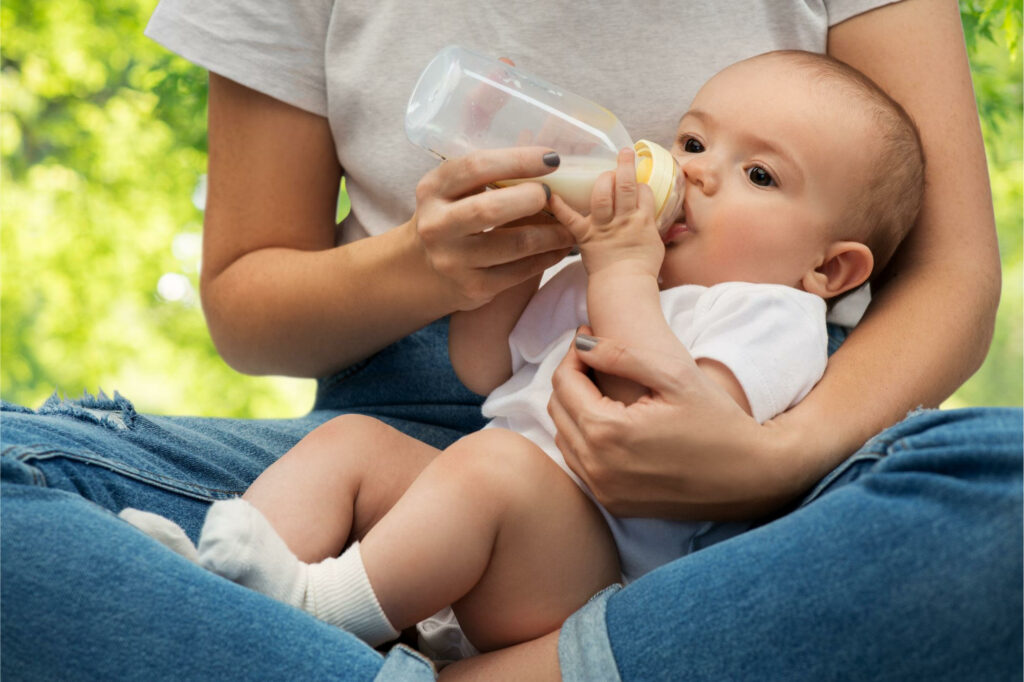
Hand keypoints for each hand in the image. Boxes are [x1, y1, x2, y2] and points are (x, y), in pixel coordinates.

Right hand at [412, 147, 573, 310]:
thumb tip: (545, 154)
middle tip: (553, 195)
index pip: (475, 168)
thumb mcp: (454, 190)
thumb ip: (490, 172)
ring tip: (571, 225)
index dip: (517, 161)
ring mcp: (454, 261)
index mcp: (433, 190)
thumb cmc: (451, 217)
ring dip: (551, 233)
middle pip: (490, 209)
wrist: (423, 271)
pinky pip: (520, 271)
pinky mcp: (473, 288)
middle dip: (531, 198)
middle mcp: (438, 226)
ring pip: (514, 245)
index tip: (551, 159)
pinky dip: (547, 257)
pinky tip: (560, 247)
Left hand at [548, 147, 663, 277]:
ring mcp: (603, 227)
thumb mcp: (657, 246)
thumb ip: (654, 228)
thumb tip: (659, 219)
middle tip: (624, 153)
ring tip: (603, 171)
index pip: (644, 192)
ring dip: (602, 179)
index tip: (637, 182)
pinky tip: (550, 194)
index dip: (641, 183)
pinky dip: (559, 207)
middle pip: (625, 186)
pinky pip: (570, 219)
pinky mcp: (585, 237)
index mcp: (643, 221)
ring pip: (602, 196)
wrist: (624, 288)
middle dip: (625, 166)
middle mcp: (624, 220)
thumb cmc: (642, 270)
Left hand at [548, 327, 802, 519]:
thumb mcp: (674, 376)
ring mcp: (604, 490)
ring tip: (602, 388)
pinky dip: (585, 440)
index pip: (565, 382)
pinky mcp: (614, 504)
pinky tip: (611, 423)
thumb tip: (582, 341)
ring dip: (575, 410)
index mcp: (608, 431)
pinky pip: (580, 464)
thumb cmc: (718, 421)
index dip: (574, 354)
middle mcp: (597, 466)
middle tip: (596, 360)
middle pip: (558, 409)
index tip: (591, 338)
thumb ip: (622, 355)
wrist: (752, 478)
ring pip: (564, 438)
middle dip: (572, 379)